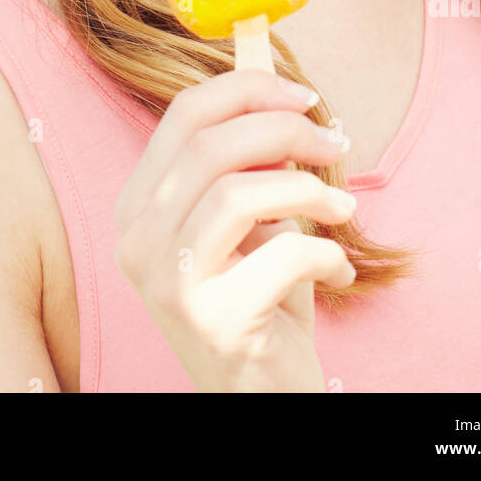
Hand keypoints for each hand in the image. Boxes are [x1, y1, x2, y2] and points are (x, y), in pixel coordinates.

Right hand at [114, 69, 354, 392]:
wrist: (264, 391)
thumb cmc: (261, 293)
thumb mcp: (248, 217)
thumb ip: (250, 159)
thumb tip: (283, 88)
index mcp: (139, 205)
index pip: (183, 115)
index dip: (248, 90)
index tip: (303, 95)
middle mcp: (138, 241)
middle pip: (209, 146)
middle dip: (286, 130)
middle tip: (335, 142)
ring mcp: (168, 283)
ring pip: (237, 193)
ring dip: (308, 188)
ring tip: (343, 207)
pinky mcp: (213, 321)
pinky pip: (281, 254)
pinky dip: (325, 252)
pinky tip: (336, 270)